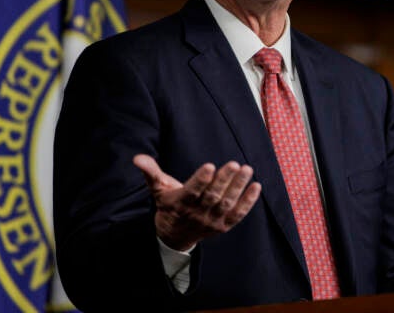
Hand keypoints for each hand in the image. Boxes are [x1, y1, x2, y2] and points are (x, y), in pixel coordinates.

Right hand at [133, 154, 261, 250]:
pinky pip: (238, 214)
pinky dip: (248, 202)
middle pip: (213, 196)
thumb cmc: (169, 205)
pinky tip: (256, 186)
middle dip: (224, 180)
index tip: (209, 166)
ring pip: (227, 204)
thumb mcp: (158, 189)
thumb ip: (150, 172)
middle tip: (235, 163)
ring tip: (247, 169)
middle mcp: (197, 214)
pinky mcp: (223, 226)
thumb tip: (137, 158)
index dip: (201, 180)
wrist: (175, 237)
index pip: (192, 192)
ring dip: (238, 187)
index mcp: (180, 203)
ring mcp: (211, 221)